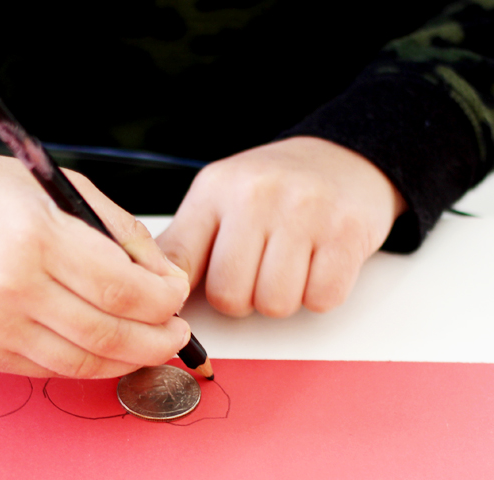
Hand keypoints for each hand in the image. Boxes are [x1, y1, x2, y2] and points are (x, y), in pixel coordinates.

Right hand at [0, 140, 190, 377]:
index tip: (177, 296)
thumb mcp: (62, 189)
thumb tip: (167, 283)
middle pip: (109, 336)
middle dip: (158, 341)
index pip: (123, 291)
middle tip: (177, 334)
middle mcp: (9, 288)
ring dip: (128, 359)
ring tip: (149, 343)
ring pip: (84, 363)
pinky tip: (105, 346)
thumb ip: (121, 235)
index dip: (164, 303)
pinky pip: (51, 370)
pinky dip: (89, 362)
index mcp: (34, 237)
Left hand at [157, 136, 406, 317]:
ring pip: (275, 304)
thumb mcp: (220, 199)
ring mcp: (304, 212)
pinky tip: (318, 263)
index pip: (177, 263)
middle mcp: (256, 195)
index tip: (180, 307)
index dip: (176, 296)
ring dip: (283, 298)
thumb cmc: (277, 188)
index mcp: (215, 189)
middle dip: (244, 298)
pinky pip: (320, 298)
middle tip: (258, 270)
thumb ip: (184, 244)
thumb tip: (145, 289)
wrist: (346, 157)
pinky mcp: (347, 232)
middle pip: (230, 297)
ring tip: (289, 265)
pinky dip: (320, 294)